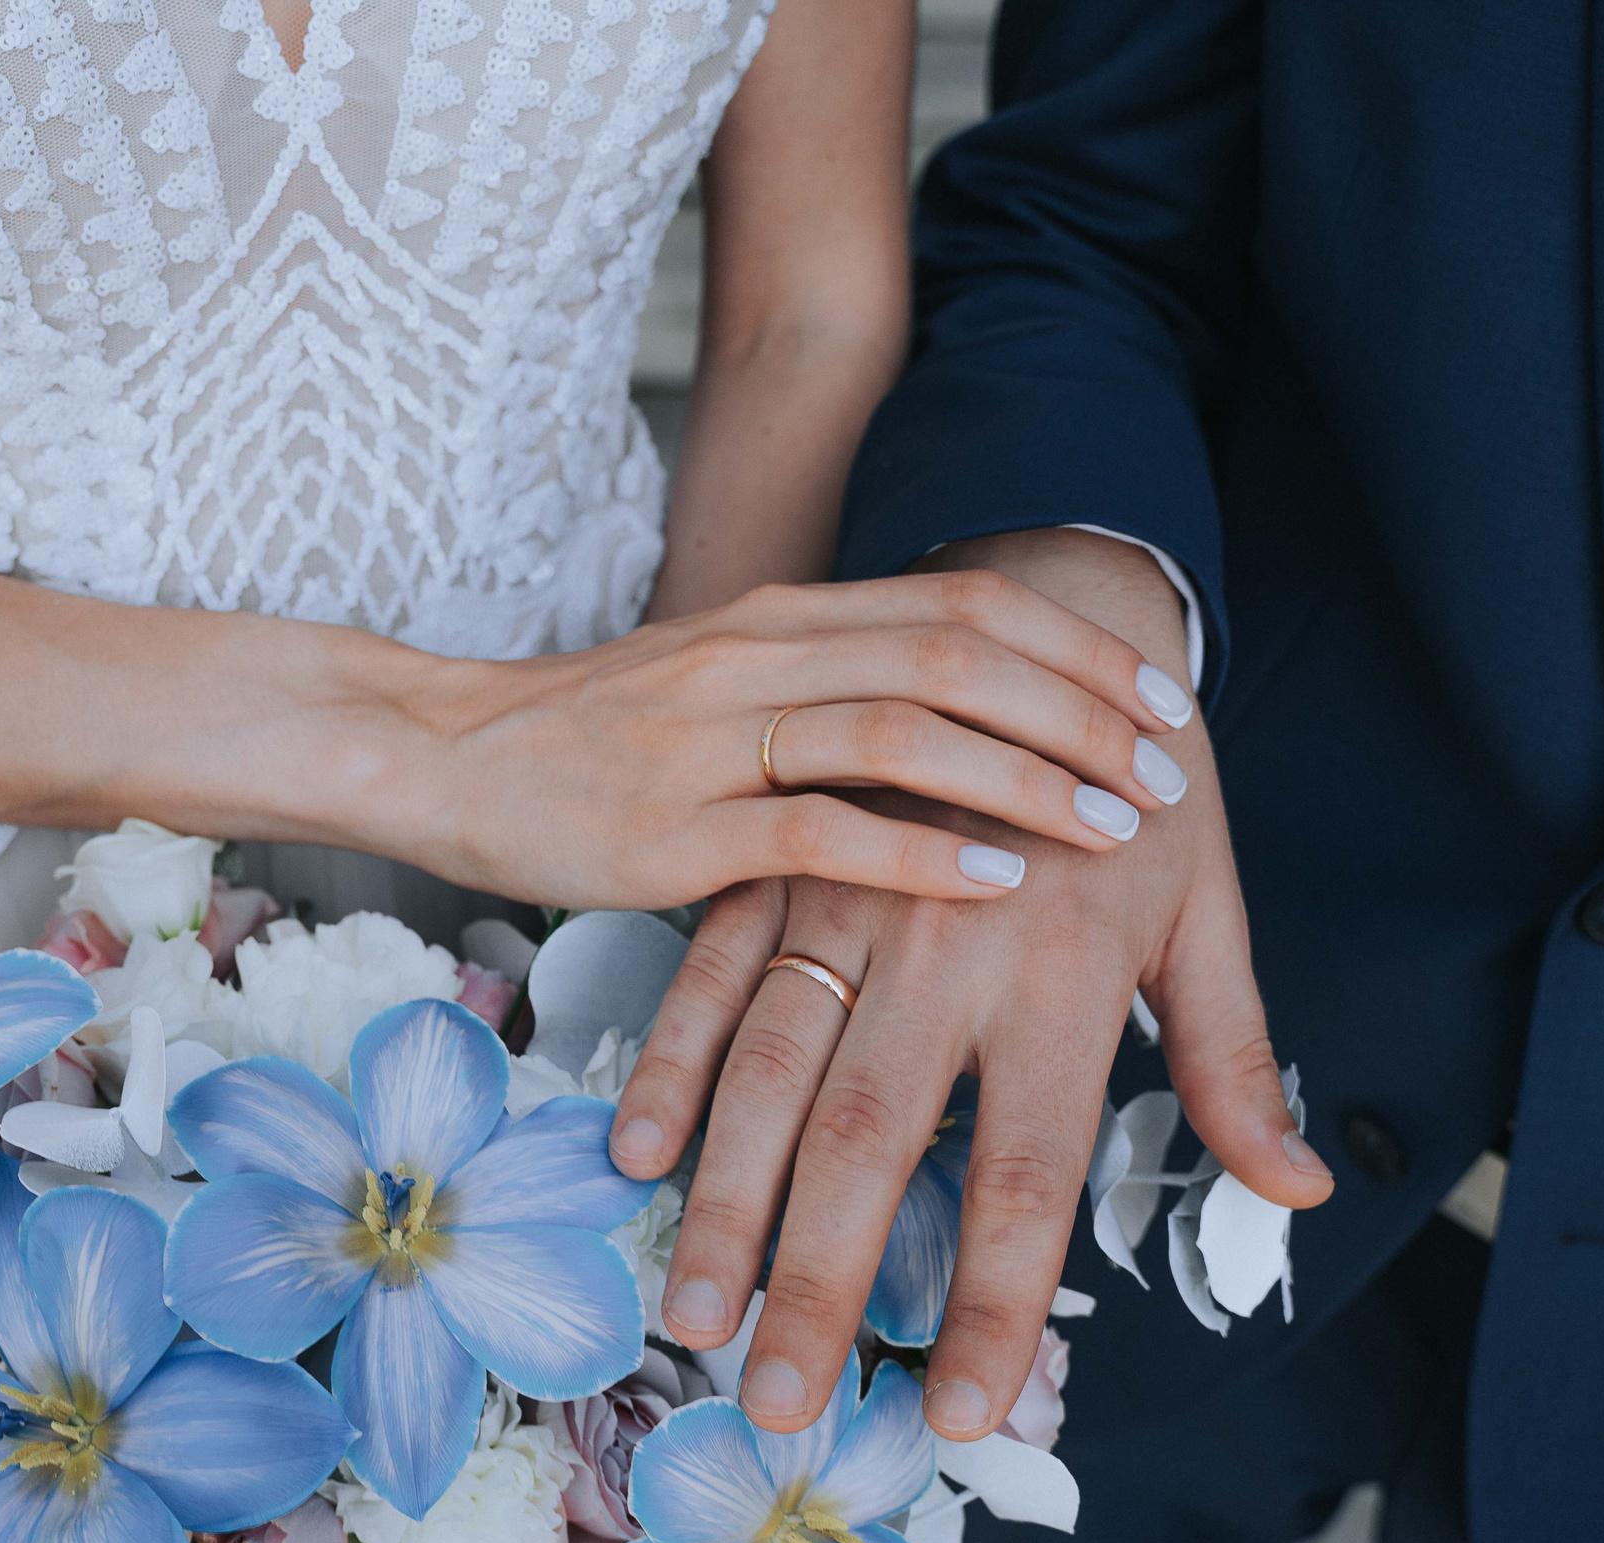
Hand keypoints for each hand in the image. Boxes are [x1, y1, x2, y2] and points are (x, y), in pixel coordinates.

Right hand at [415, 570, 1199, 909]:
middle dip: (1084, 708)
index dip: (1079, 648)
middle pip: (959, 650)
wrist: (433, 756)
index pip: (963, 604)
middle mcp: (759, 654)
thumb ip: (822, 694)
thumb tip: (948, 729)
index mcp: (780, 616)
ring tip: (1115, 824)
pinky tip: (994, 879)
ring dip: (1028, 773)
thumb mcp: (714, 687)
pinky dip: (920, 850)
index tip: (1161, 700)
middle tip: (1170, 770)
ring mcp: (712, 733)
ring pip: (904, 725)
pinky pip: (817, 826)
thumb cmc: (582, 740)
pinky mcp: (671, 825)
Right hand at [608, 530, 1334, 1438]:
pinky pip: (709, 973)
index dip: (996, 1312)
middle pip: (873, 1144)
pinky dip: (673, 1068)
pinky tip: (641, 1155)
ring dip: (727, 1201)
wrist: (1058, 595)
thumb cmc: (1145, 783)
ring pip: (771, 1069)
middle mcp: (953, 940)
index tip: (965, 1421)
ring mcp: (850, 890)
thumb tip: (1296, 1193)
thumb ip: (1233, 1062)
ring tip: (693, 1314)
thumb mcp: (1207, 917)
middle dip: (820, 1288)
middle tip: (776, 1405)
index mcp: (1069, 974)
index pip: (1027, 1177)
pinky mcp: (775, 846)